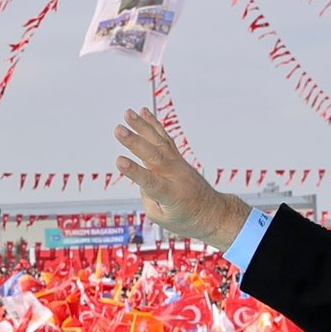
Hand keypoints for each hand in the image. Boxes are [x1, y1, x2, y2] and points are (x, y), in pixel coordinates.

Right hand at [112, 107, 249, 249]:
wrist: (211, 211)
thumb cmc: (186, 218)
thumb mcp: (162, 218)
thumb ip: (148, 198)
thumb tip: (141, 178)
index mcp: (170, 194)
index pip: (150, 182)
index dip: (134, 172)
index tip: (119, 161)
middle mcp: (174, 175)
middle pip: (153, 156)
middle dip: (134, 142)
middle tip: (118, 129)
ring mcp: (177, 164)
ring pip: (158, 142)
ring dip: (142, 126)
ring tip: (127, 113)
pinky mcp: (176, 158)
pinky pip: (164, 138)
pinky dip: (153, 124)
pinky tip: (143, 113)